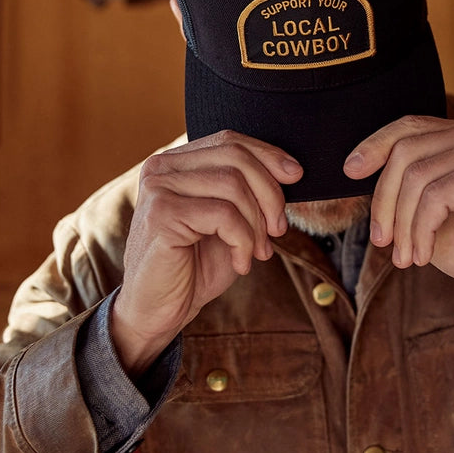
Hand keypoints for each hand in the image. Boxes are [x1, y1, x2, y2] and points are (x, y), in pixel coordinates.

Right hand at [111, 131, 302, 377]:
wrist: (157, 311)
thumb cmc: (193, 268)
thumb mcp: (226, 223)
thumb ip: (245, 192)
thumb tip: (290, 171)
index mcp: (174, 163)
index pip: (229, 141)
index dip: (268, 155)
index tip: (296, 177)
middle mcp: (161, 168)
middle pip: (234, 158)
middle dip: (269, 193)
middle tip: (278, 230)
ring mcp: (158, 190)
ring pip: (233, 185)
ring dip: (257, 224)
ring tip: (257, 252)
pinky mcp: (161, 216)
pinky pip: (224, 215)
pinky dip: (243, 242)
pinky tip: (240, 263)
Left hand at [344, 115, 453, 320]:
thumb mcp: (422, 209)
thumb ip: (398, 185)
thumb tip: (354, 170)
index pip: (407, 128)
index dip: (373, 146)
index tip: (349, 172)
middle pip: (404, 153)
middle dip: (383, 201)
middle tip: (381, 241)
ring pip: (415, 178)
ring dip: (402, 225)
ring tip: (406, 256)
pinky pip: (435, 197)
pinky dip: (421, 230)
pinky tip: (424, 254)